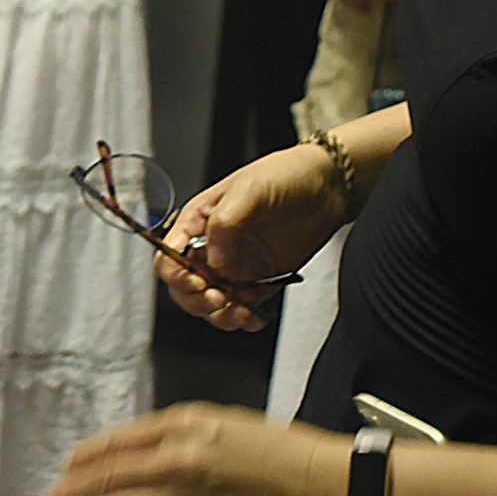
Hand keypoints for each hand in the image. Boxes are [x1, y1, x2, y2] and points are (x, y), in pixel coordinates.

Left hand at [43, 402, 350, 495]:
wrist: (335, 490)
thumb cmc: (289, 457)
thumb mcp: (228, 426)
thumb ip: (181, 437)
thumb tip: (140, 457)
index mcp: (185, 425)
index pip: (117, 442)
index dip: (85, 458)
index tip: (68, 468)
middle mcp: (177, 461)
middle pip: (107, 478)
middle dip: (71, 493)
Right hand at [155, 142, 345, 332]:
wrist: (328, 186)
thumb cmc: (285, 175)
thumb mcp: (249, 189)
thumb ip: (225, 223)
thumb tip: (215, 261)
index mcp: (198, 222)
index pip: (169, 255)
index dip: (176, 274)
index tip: (197, 281)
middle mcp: (212, 248)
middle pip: (185, 287)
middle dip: (197, 300)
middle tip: (218, 297)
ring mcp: (236, 267)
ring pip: (212, 304)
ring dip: (219, 315)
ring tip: (239, 311)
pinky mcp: (261, 281)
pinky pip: (244, 309)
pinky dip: (245, 319)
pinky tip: (254, 315)